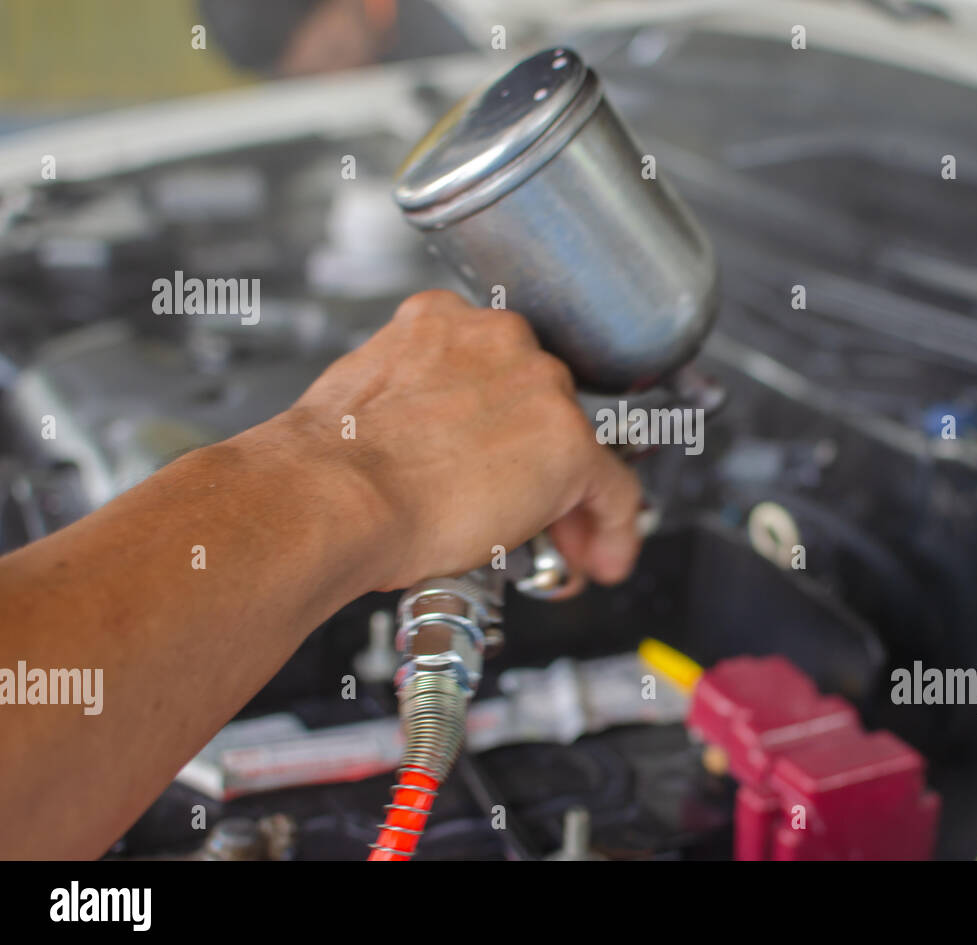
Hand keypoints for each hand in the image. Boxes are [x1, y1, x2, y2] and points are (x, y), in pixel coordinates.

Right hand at [266, 289, 642, 592]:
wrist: (334, 497)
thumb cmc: (330, 467)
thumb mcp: (364, 404)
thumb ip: (410, 408)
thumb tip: (422, 448)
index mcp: (441, 322)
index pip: (498, 372)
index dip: (507, 430)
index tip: (505, 465)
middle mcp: (499, 339)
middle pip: (545, 405)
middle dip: (539, 467)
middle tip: (530, 518)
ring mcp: (538, 386)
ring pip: (579, 447)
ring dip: (571, 502)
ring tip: (557, 549)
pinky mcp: (567, 442)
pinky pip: (613, 489)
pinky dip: (612, 529)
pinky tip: (601, 557)